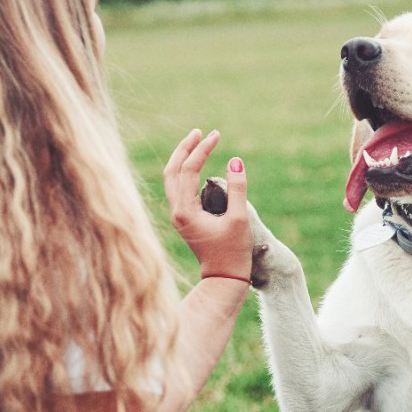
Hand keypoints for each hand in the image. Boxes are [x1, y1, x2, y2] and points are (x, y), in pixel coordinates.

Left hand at [163, 129, 251, 279]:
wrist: (224, 279)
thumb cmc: (233, 252)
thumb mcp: (239, 218)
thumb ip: (237, 188)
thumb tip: (235, 160)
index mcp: (185, 211)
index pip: (188, 170)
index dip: (202, 150)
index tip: (217, 136)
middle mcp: (176, 211)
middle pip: (171, 170)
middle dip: (184, 149)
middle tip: (199, 132)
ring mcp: (178, 216)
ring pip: (172, 179)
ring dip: (182, 159)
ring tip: (197, 142)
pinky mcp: (184, 219)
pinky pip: (178, 188)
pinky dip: (185, 172)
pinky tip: (197, 166)